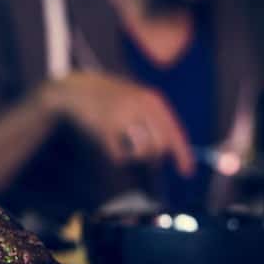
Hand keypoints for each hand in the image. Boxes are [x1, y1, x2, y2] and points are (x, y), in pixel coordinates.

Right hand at [38, 71, 195, 173]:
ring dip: (133, 156)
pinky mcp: (107, 129)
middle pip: (160, 146)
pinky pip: (120, 156)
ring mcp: (124, 118)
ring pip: (142, 152)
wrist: (77, 90)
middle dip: (152, 155)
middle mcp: (142, 107)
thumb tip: (164, 153)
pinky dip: (115, 155)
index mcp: (152, 100)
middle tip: (138, 152)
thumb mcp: (135, 101)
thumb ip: (152, 121)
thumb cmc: (108, 99)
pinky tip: (107, 143)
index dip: (182, 154)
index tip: (187, 172)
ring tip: (122, 145)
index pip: (174, 132)